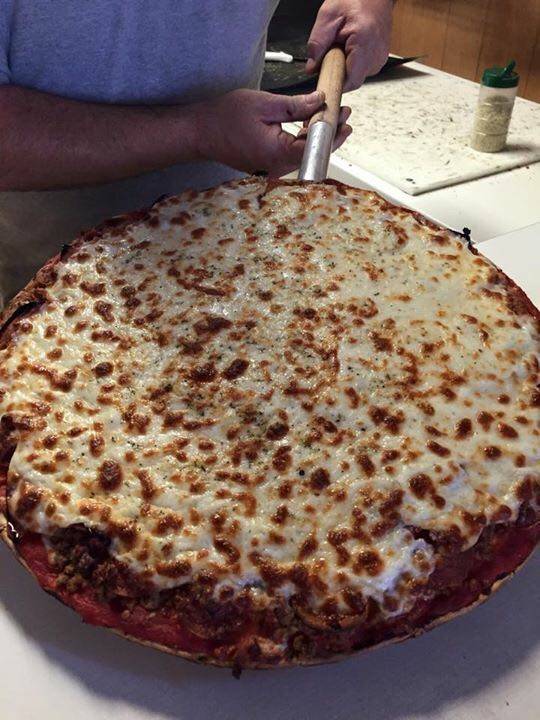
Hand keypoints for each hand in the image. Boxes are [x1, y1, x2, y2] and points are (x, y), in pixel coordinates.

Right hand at [195, 89, 351, 177]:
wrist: (201, 133)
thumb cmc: (226, 117)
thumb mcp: (264, 104)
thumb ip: (296, 106)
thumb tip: (320, 102)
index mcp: (278, 152)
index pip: (316, 146)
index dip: (333, 130)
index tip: (343, 115)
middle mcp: (277, 167)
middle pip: (314, 154)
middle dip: (330, 133)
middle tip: (343, 113)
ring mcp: (273, 170)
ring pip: (305, 155)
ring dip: (319, 136)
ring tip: (331, 116)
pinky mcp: (270, 167)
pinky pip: (294, 156)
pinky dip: (305, 141)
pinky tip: (311, 126)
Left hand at [306, 0, 392, 90]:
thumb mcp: (328, 16)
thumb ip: (317, 43)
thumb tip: (311, 68)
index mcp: (364, 44)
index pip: (350, 82)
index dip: (335, 84)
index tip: (324, 79)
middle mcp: (375, 55)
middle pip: (351, 80)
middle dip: (338, 72)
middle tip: (333, 51)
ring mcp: (380, 59)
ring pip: (356, 76)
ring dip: (345, 66)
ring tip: (343, 46)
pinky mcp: (379, 60)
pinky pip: (362, 70)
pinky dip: (352, 62)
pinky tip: (351, 47)